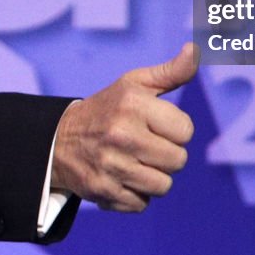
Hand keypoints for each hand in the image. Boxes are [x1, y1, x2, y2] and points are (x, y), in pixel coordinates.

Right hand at [50, 42, 198, 211]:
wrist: (59, 140)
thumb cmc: (108, 107)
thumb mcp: (135, 84)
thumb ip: (171, 71)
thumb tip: (195, 49)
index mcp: (134, 104)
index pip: (186, 131)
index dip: (175, 129)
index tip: (156, 125)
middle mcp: (122, 134)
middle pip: (178, 161)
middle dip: (166, 154)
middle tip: (144, 144)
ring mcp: (111, 165)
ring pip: (163, 185)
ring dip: (153, 176)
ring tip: (134, 161)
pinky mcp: (103, 191)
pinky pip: (142, 204)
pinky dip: (135, 194)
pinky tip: (120, 177)